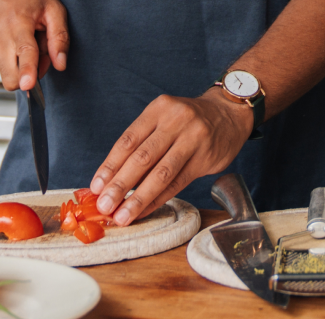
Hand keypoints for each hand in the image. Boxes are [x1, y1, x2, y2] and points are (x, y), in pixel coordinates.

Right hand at [0, 0, 68, 90]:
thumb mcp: (54, 8)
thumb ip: (59, 38)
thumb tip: (60, 64)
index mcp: (18, 23)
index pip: (24, 54)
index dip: (27, 73)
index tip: (29, 86)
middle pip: (8, 76)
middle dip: (27, 75)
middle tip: (39, 54)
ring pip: (7, 70)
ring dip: (21, 62)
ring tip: (28, 38)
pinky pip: (2, 62)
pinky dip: (13, 55)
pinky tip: (17, 37)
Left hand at [89, 92, 252, 225]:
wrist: (228, 113)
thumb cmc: (187, 120)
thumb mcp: (164, 118)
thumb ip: (141, 143)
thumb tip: (111, 178)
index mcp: (158, 109)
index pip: (128, 140)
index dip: (110, 165)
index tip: (96, 187)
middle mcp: (176, 121)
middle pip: (142, 157)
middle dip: (120, 185)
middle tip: (104, 206)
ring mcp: (193, 139)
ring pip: (161, 174)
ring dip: (138, 198)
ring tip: (122, 215)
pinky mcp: (205, 158)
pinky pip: (178, 182)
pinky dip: (158, 199)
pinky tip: (144, 210)